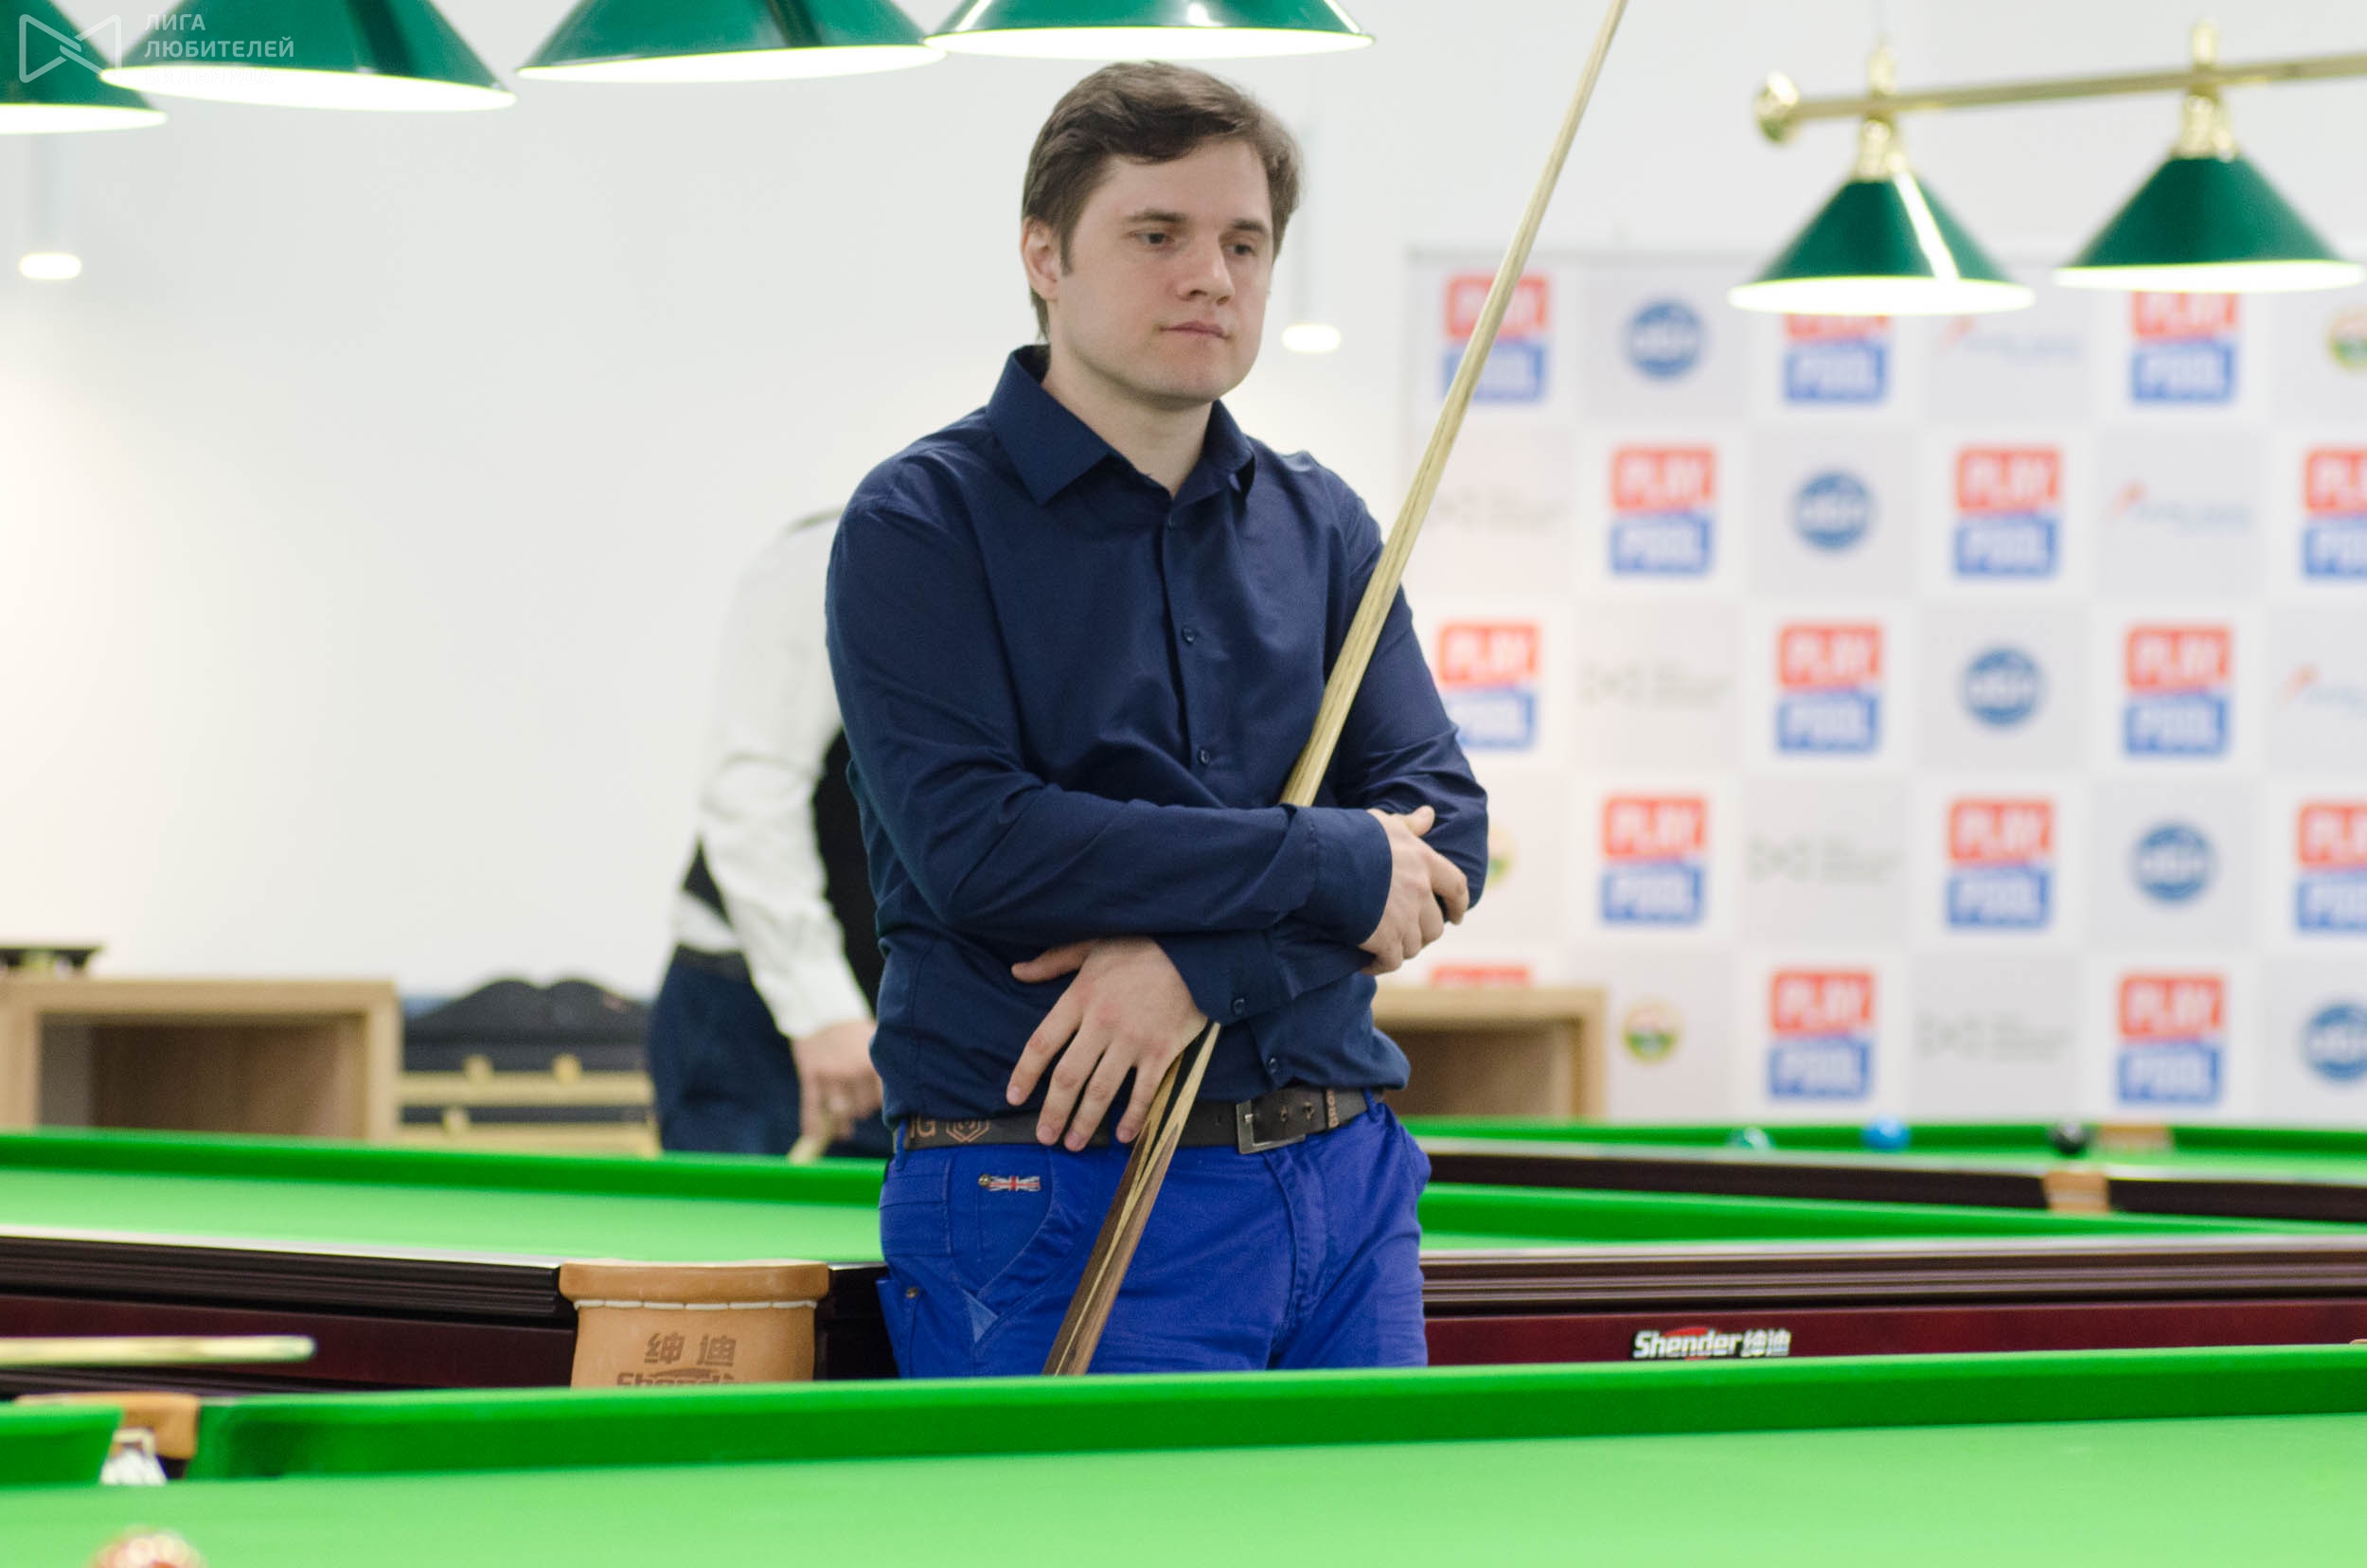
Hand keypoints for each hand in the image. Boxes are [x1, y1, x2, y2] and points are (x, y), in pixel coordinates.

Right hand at [791, 1018, 882, 1144]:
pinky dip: (812, 1125)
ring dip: (841, 1125)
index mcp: (873, 1063)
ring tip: (844, 1133)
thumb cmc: (851, 1026)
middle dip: (860, 1112)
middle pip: (861, 1109)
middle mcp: (854, 1071)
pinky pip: (812, 1106)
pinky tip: (813, 1138)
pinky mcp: (811, 1075)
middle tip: (859, 1113)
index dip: (880, 1107)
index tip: (879, 1110)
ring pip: (839, 1112)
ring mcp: (831, 1074)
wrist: (821, 1007)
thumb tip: (896, 1092)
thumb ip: (881, 1065)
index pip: (881, 1099)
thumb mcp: (873, 1041)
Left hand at [1006, 938, 1207, 1149]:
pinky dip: (1133, 1117)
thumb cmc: (1142, 947)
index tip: (1014, 1096)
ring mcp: (1132, 1040)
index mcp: (1080, 998)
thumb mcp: (1091, 947)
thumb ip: (1053, 962)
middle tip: (1044, 1136)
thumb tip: (1017, 971)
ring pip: (1101, 1091)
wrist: (1194, 951)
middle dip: (1053, 1112)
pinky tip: (1124, 1135)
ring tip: (1073, 1143)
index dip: (1024, 1073)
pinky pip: (1143, 1092)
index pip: (1042, 1043)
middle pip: (1068, 1077)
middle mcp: (1101, 1023)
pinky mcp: (1161, 1051)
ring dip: (1085, 1122)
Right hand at [1359, 804, 1469, 975]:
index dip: (1459, 904)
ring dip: (1399, 949)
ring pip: (1413, 946)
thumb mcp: (1381, 823)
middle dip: (1422, 933)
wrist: (1317, 860)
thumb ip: (1408, 825)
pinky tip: (1366, 962)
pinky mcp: (1384, 938)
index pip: (1456, 886)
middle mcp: (1419, 890)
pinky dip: (1378, 965)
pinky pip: (1390, 961)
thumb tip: (1428, 815)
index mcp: (1422, 860)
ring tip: (1381, 948)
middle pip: (1434, 925)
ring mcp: (1404, 916)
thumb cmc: (1346, 836)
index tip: (1458, 916)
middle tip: (1406, 935)